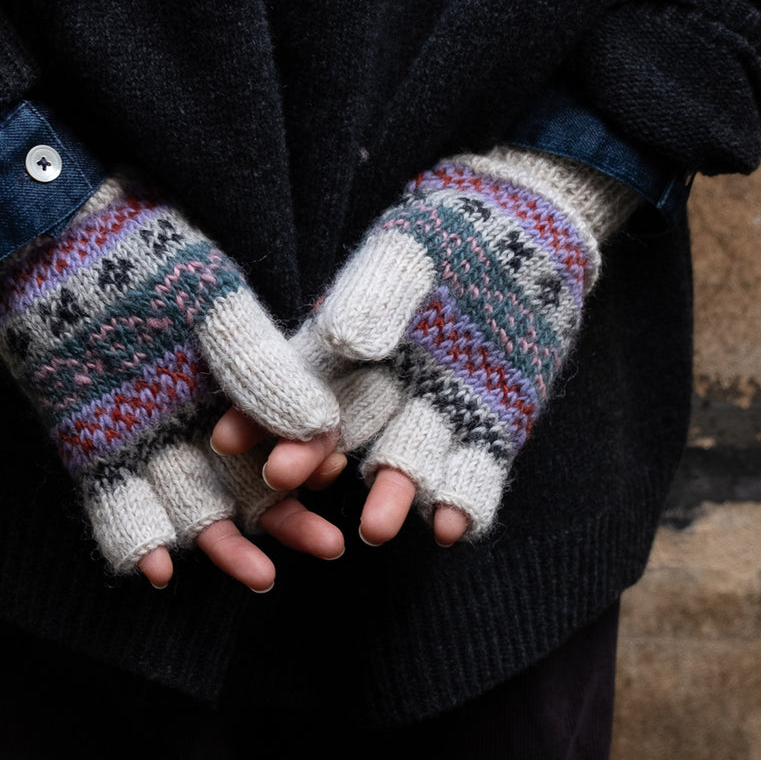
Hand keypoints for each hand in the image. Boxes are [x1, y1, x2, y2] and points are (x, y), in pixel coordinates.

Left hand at [0, 176, 340, 588]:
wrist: (51, 238)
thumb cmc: (141, 256)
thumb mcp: (212, 303)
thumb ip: (260, 362)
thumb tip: (321, 424)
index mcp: (233, 375)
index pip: (288, 430)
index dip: (314, 457)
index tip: (334, 479)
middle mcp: (195, 413)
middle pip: (251, 479)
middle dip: (288, 517)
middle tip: (326, 547)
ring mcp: (145, 435)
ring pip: (193, 501)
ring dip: (225, 542)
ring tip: (260, 578)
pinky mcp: (93, 448)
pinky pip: (117, 505)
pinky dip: (137, 539)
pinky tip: (160, 570)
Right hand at [216, 148, 613, 545]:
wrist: (533, 230)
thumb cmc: (458, 229)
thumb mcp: (412, 252)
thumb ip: (376, 293)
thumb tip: (344, 344)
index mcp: (352, 345)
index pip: (297, 387)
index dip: (261, 414)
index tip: (227, 441)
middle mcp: (387, 387)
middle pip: (340, 433)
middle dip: (309, 462)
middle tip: (282, 486)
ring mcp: (440, 410)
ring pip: (406, 459)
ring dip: (390, 494)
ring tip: (372, 530)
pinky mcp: (495, 425)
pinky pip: (477, 471)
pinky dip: (463, 498)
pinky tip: (448, 528)